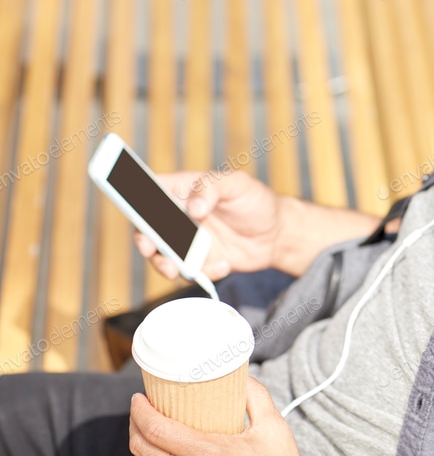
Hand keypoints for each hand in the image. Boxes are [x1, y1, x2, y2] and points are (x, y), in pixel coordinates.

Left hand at [129, 377, 300, 455]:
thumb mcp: (273, 426)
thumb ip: (256, 396)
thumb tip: (239, 373)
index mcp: (210, 453)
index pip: (158, 432)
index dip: (140, 412)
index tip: (139, 397)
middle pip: (143, 450)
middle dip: (134, 425)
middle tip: (141, 408)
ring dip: (142, 443)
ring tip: (150, 425)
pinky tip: (162, 446)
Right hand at [134, 170, 283, 280]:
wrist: (277, 234)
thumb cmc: (255, 201)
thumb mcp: (238, 185)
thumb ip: (212, 188)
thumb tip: (193, 207)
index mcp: (182, 190)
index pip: (148, 190)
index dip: (132, 198)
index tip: (132, 210)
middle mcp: (178, 216)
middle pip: (147, 229)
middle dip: (144, 241)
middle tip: (150, 249)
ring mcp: (187, 241)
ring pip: (162, 256)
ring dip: (164, 265)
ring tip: (179, 270)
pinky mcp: (199, 262)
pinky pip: (189, 272)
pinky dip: (204, 272)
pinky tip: (225, 265)